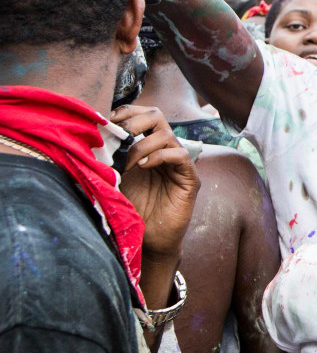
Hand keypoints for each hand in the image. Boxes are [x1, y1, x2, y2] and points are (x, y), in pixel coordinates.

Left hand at [112, 105, 198, 256]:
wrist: (149, 239)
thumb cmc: (132, 209)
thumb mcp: (115, 178)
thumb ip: (109, 157)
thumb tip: (90, 136)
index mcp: (147, 147)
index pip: (143, 116)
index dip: (127, 112)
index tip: (108, 121)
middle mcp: (164, 151)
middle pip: (157, 116)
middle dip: (135, 121)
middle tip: (119, 136)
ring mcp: (178, 164)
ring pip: (167, 134)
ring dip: (142, 144)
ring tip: (128, 162)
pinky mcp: (189, 179)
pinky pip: (180, 155)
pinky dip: (159, 156)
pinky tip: (143, 166)